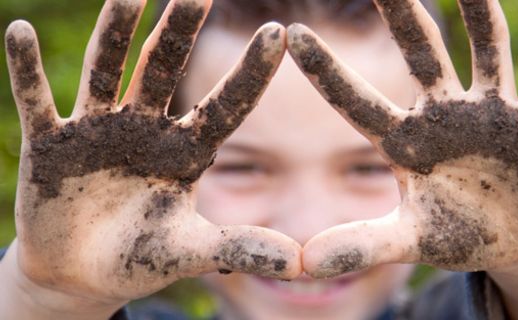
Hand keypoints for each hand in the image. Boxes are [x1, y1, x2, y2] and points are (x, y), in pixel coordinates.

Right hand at [4, 0, 300, 307]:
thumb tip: (298, 264)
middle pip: (165, 69)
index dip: (250, 72)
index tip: (279, 32)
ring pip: (107, 71)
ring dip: (114, 32)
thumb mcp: (192, 251)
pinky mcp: (52, 144)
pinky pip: (37, 101)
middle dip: (179, 29)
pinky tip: (19, 33)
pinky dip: (27, 71)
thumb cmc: (143, 257)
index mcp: (187, 151)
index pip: (226, 105)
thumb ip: (239, 248)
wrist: (83, 273)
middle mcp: (146, 128)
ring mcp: (98, 129)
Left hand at [287, 0, 517, 277]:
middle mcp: (446, 118)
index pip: (358, 103)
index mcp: (408, 145)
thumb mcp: (410, 242)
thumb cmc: (460, 236)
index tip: (292, 36)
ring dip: (478, 8)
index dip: (328, 72)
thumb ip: (363, 245)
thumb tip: (305, 265)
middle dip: (403, 14)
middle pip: (421, 54)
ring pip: (485, 48)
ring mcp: (493, 114)